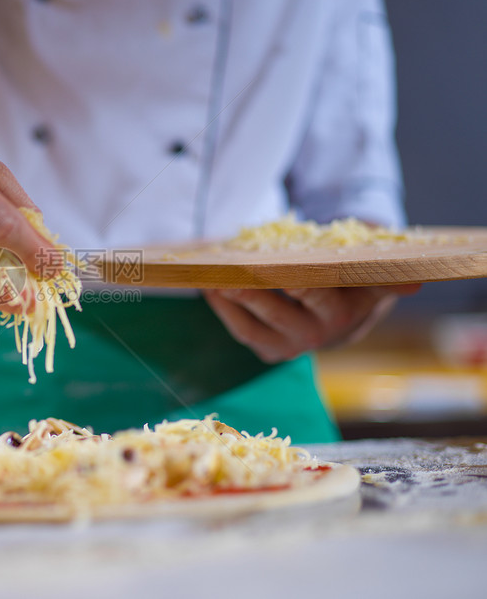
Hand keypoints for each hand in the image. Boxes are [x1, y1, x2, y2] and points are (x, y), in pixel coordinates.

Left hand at [204, 284, 420, 362]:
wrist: (343, 316)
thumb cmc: (351, 284)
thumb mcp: (370, 279)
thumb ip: (387, 278)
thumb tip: (415, 282)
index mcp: (339, 316)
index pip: (316, 299)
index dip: (298, 287)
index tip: (278, 272)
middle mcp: (312, 338)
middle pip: (276, 314)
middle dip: (250, 295)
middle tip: (227, 276)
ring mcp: (286, 346)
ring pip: (251, 327)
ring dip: (227, 304)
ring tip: (209, 280)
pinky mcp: (266, 350)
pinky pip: (240, 331)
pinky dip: (222, 311)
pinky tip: (207, 289)